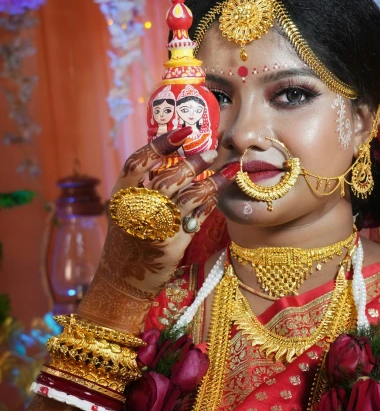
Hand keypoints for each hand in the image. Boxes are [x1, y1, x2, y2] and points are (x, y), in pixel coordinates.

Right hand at [77, 127, 237, 333]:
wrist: (124, 278)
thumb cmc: (129, 236)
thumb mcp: (126, 207)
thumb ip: (143, 185)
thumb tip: (174, 155)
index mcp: (120, 195)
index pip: (138, 161)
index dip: (161, 144)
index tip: (183, 132)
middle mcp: (134, 209)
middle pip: (167, 178)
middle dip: (193, 163)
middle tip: (212, 152)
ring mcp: (153, 227)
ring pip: (187, 197)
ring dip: (211, 181)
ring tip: (227, 171)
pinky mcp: (170, 243)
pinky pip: (196, 218)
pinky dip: (209, 204)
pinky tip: (218, 195)